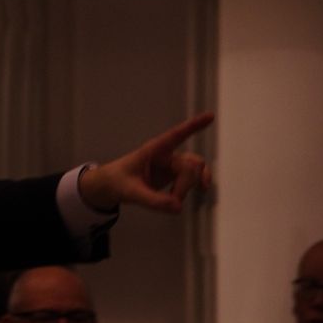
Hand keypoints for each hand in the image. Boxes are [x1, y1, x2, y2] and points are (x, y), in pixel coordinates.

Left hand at [78, 112, 213, 212]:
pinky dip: (192, 188)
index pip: (176, 136)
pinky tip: (184, 199)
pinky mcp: (174, 176)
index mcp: (154, 150)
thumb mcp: (131, 192)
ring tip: (174, 201)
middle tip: (173, 201)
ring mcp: (172, 165)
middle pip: (191, 164)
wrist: (111, 186)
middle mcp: (166, 155)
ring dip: (189, 187)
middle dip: (187, 184)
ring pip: (195, 171)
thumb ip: (153, 200)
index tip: (211, 115)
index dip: (193, 126)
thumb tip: (178, 207)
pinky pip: (192, 179)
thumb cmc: (118, 182)